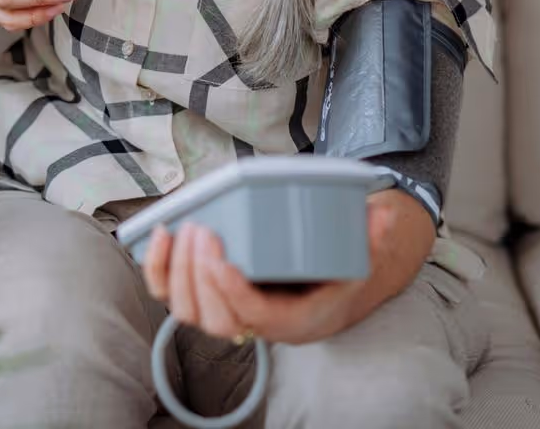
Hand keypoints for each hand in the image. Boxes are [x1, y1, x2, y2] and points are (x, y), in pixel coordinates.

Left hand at [143, 188, 435, 346]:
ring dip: (177, 272)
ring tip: (186, 228)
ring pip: (188, 311)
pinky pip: (170, 295)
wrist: (321, 292)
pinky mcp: (204, 297)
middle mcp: (255, 324)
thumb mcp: (360, 258)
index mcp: (293, 320)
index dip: (233, 293)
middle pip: (215, 318)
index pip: (256, 317)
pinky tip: (161, 233)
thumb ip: (370, 238)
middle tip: (202, 231)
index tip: (221, 261)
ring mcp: (226, 313)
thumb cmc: (334, 274)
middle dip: (200, 276)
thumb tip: (383, 216)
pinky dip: (157, 270)